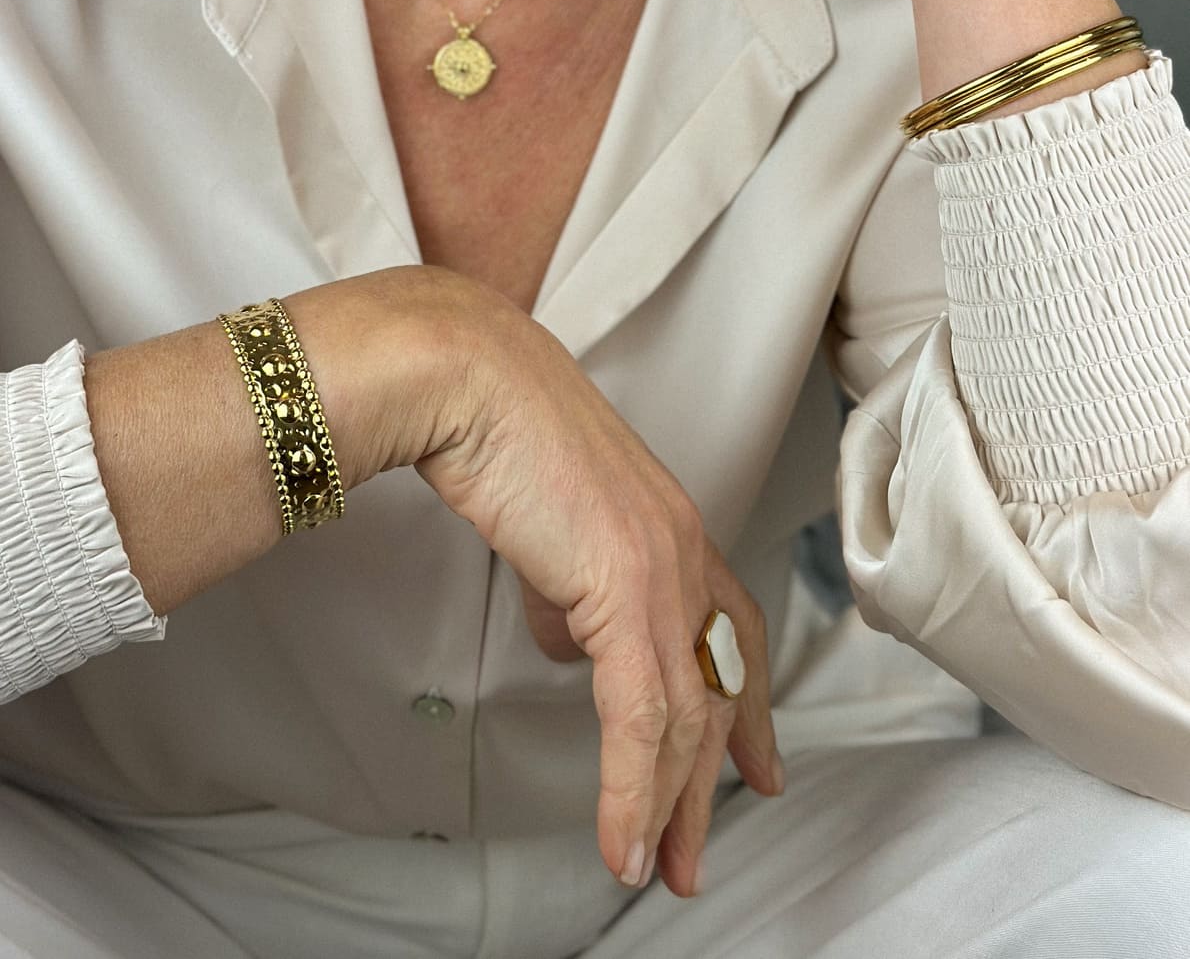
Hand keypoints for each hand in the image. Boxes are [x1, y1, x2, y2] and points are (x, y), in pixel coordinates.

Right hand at [410, 282, 781, 899]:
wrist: (469, 378)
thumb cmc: (493, 426)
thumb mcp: (550, 519)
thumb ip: (573, 581)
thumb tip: (570, 635)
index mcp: (672, 526)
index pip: (734, 631)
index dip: (750, 705)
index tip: (757, 765)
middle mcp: (683, 547)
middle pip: (716, 690)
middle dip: (706, 783)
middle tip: (692, 856)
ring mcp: (662, 567)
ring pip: (684, 716)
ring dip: (666, 806)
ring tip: (650, 869)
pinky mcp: (625, 588)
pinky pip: (640, 717)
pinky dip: (632, 789)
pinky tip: (620, 837)